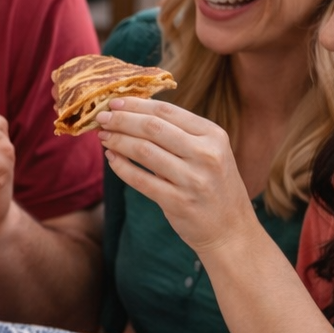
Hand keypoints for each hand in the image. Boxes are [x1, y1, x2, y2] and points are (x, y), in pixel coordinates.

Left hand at [97, 97, 257, 254]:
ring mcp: (192, 179)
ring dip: (117, 141)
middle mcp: (205, 154)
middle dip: (122, 120)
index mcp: (213, 135)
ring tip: (103, 136)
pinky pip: (140, 180)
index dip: (136, 104)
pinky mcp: (178, 202)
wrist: (231, 230)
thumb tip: (136, 112)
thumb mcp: (210, 153)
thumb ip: (180, 133)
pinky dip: (121, 167)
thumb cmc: (214, 186)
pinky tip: (111, 158)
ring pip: (143, 151)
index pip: (167, 111)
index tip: (115, 101)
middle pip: (152, 127)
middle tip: (101, 117)